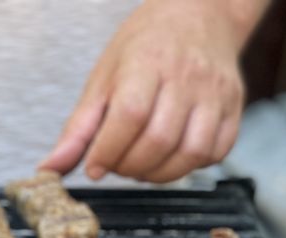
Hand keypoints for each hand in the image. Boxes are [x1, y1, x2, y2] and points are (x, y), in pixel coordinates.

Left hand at [41, 0, 266, 182]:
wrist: (199, 14)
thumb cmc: (144, 48)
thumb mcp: (102, 79)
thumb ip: (77, 129)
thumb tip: (49, 169)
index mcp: (147, 64)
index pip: (130, 115)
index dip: (108, 151)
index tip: (94, 167)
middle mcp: (187, 77)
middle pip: (159, 139)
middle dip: (129, 167)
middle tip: (117, 165)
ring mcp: (216, 91)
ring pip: (191, 151)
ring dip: (159, 174)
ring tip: (141, 166)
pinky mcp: (235, 105)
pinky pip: (217, 151)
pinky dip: (190, 166)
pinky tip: (170, 158)